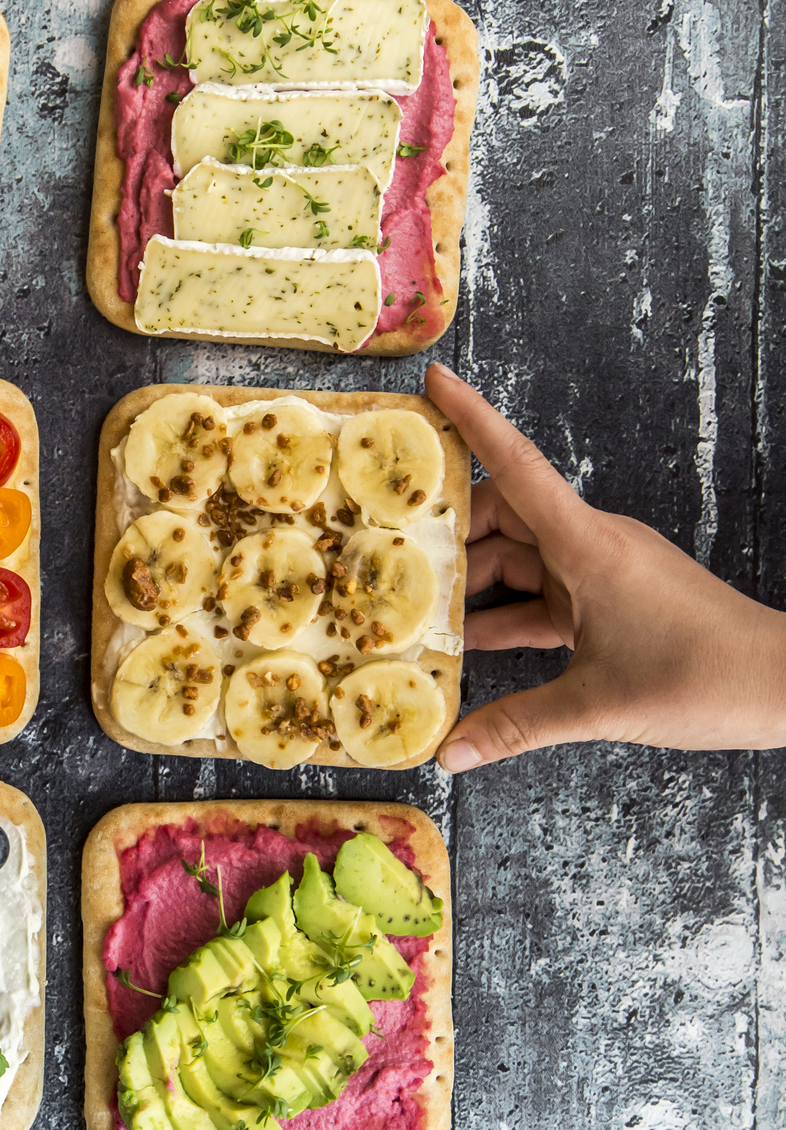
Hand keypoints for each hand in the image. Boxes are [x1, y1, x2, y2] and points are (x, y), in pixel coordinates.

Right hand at [424, 361, 785, 769]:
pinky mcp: (612, 602)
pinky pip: (545, 596)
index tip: (433, 379)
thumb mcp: (598, 705)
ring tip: (413, 601)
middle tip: (385, 540)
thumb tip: (451, 750)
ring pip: (520, 560)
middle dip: (446, 527)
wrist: (784, 685)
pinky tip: (470, 642)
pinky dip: (507, 614)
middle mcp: (591, 545)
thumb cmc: (705, 677)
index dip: (471, 418)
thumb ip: (518, 726)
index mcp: (587, 544)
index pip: (516, 464)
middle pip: (503, 515)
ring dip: (473, 581)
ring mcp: (602, 573)